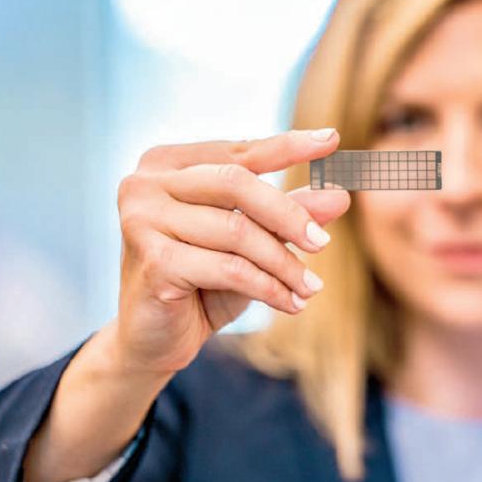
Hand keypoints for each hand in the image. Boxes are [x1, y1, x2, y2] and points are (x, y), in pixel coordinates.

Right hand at [114, 128, 348, 374]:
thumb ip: (287, 215)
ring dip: (284, 263)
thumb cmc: (201, 284)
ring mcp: (142, 220)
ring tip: (311, 287)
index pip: (238, 151)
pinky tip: (290, 303)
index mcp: (166, 164)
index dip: (286, 146)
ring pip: (237, 231)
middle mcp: (145, 183)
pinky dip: (268, 287)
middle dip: (289, 214)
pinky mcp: (153, 261)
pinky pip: (230, 268)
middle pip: (237, 182)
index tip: (333, 139)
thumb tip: (339, 195)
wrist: (152, 341)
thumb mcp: (250, 245)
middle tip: (323, 243)